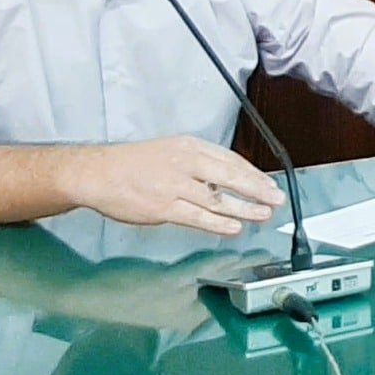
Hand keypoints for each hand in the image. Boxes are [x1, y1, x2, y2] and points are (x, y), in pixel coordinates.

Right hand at [65, 136, 284, 234]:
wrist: (98, 173)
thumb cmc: (133, 164)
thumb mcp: (171, 151)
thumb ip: (198, 164)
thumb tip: (227, 178)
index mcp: (189, 147)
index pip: (230, 159)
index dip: (253, 174)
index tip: (269, 184)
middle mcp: (186, 163)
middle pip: (231, 176)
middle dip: (258, 189)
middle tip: (277, 199)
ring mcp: (175, 185)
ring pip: (218, 198)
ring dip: (244, 208)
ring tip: (263, 215)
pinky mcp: (164, 207)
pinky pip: (197, 216)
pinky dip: (218, 223)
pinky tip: (234, 228)